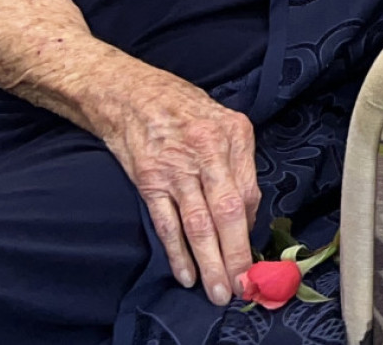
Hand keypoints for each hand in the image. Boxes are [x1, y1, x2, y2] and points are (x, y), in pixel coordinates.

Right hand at [90, 63, 260, 306]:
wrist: (127, 92)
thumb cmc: (179, 107)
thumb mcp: (220, 122)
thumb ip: (236, 163)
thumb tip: (246, 212)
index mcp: (235, 134)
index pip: (251, 192)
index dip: (252, 229)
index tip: (256, 255)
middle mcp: (209, 151)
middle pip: (229, 213)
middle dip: (237, 255)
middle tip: (244, 286)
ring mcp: (176, 167)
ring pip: (199, 224)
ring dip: (211, 262)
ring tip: (219, 290)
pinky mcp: (149, 180)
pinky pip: (167, 224)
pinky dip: (178, 253)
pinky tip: (187, 274)